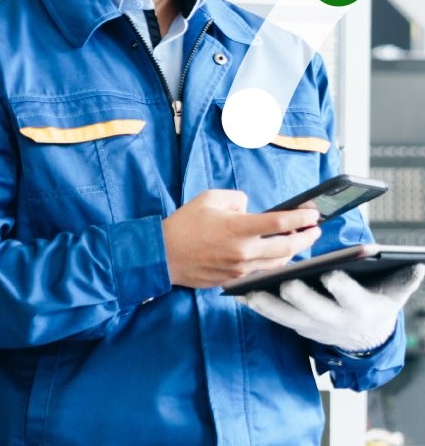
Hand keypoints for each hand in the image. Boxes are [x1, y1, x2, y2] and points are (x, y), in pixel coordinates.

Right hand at [162, 189, 320, 287]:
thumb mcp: (207, 198)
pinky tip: (275, 254)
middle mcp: (243, 251)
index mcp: (237, 228)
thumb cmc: (183, 224)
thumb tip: (250, 208)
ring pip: (279, 263)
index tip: (313, 213)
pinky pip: (262, 271)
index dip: (301, 217)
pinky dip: (274, 262)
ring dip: (293, 252)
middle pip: (288, 247)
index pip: (280, 222)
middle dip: (307, 238)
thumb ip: (235, 199)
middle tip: (315, 230)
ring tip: (297, 242)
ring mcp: (240, 269)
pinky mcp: (235, 280)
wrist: (163, 255)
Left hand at [244, 264, 424, 353]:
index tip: (331, 274)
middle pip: (314, 309)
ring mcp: (312, 325)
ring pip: (287, 317)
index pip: (350, 297)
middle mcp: (333, 320)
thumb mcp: (394, 292)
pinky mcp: (296, 326)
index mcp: (359, 308)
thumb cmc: (376, 302)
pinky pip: (273, 317)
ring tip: (250, 290)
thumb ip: (404, 278)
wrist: (364, 338)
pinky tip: (240, 293)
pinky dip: (258, 306)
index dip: (342, 287)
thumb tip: (418, 263)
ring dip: (268, 304)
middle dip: (300, 297)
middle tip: (286, 282)